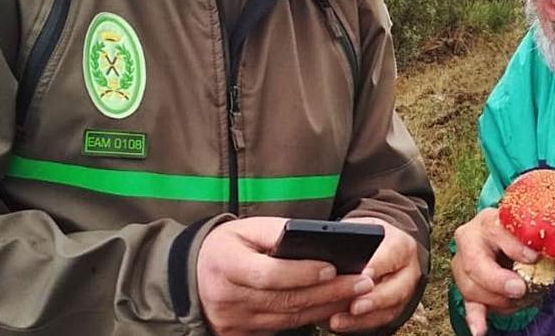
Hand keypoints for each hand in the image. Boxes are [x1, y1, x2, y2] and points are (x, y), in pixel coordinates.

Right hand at [196, 217, 373, 335]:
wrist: (192, 276)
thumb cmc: (226, 246)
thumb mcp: (245, 229)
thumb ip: (276, 231)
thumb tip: (315, 239)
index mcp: (225, 264)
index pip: (268, 274)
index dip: (302, 272)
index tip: (333, 266)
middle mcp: (227, 298)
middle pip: (284, 299)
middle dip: (328, 291)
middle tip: (362, 281)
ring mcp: (233, 321)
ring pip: (288, 318)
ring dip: (325, 306)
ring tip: (355, 293)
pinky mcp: (240, 335)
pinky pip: (281, 328)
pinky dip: (309, 317)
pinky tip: (332, 306)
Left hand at [327, 217, 423, 332]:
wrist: (381, 247)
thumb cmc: (367, 237)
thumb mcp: (361, 229)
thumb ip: (349, 239)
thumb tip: (329, 251)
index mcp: (401, 245)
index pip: (392, 255)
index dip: (377, 266)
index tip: (363, 274)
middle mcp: (408, 271)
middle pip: (396, 289)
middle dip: (374, 300)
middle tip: (354, 306)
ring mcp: (403, 293)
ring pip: (388, 310)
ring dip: (362, 319)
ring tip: (337, 321)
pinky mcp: (393, 308)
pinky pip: (377, 321)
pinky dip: (357, 324)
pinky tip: (338, 324)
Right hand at [452, 207, 554, 335]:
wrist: (500, 237)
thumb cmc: (518, 234)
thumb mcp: (533, 236)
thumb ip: (549, 249)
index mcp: (490, 221)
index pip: (497, 231)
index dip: (514, 246)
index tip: (533, 258)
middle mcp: (470, 238)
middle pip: (475, 263)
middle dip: (497, 279)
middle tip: (519, 289)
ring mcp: (463, 262)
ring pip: (471, 286)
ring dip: (496, 299)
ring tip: (517, 300)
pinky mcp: (465, 284)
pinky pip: (468, 303)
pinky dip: (475, 318)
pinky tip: (480, 330)